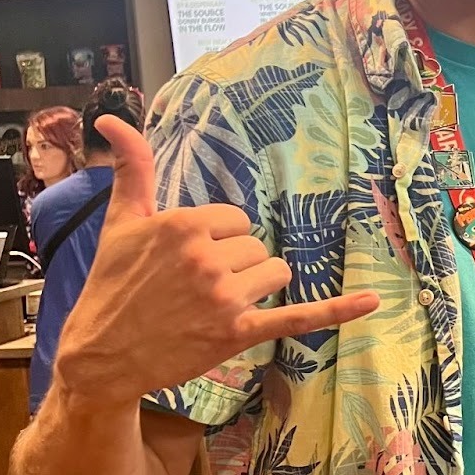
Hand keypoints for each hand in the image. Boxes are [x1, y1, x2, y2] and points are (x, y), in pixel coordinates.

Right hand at [53, 115, 379, 405]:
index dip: (217, 239)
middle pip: (256, 247)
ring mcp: (226, 298)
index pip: (236, 219)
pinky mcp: (239, 333)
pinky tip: (373, 301)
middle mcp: (208, 258)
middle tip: (192, 288)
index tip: (187, 260)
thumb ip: (131, 167)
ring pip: (275, 273)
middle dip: (234, 264)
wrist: (100, 355)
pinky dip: (338, 310)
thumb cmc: (112, 286)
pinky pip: (299, 317)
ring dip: (254, 287)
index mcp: (185, 225)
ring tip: (211, 305)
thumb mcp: (121, 221)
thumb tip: (113, 118)